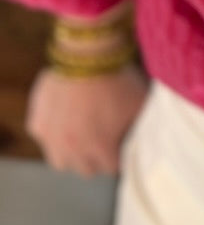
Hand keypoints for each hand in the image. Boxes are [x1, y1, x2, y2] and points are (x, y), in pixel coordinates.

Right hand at [25, 64, 148, 177]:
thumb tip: (145, 141)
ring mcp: (52, 138)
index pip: (111, 168)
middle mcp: (73, 149)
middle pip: (85, 169)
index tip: (121, 146)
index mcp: (101, 148)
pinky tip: (64, 120)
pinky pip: (44, 139)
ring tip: (81, 137)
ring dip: (71, 154)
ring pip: (61, 161)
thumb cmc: (118, 79)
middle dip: (96, 159)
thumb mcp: (140, 105)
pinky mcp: (37, 123)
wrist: (87, 54)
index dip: (119, 157)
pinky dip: (53, 134)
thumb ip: (140, 129)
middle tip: (102, 141)